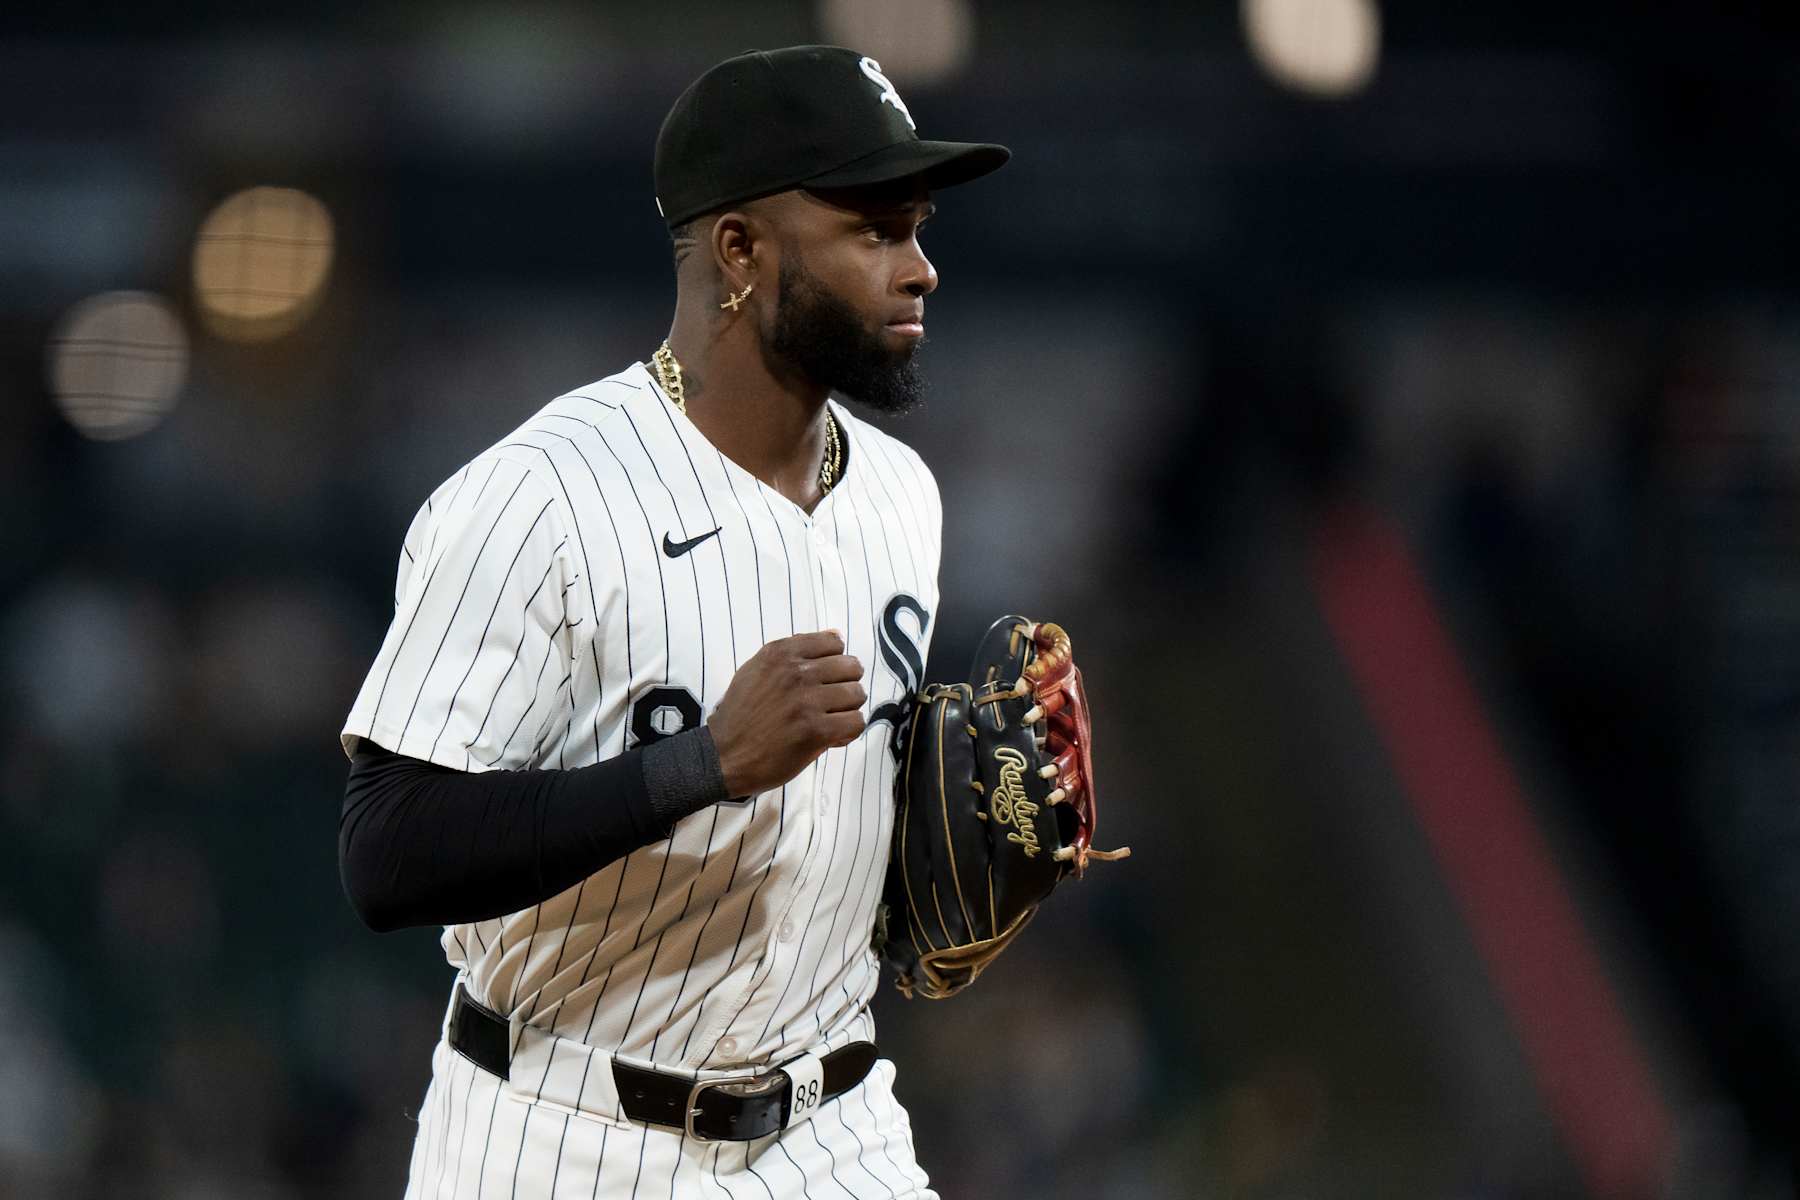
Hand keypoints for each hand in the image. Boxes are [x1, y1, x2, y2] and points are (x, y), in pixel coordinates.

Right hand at [708, 631, 865, 796]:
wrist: (724, 755)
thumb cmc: (741, 714)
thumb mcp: (757, 669)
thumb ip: (795, 652)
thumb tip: (836, 636)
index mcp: (781, 653)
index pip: (834, 643)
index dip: (835, 663)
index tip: (825, 679)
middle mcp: (796, 672)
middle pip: (852, 667)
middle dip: (845, 685)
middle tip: (830, 702)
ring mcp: (807, 701)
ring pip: (857, 694)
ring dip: (847, 709)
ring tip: (830, 719)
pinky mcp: (816, 730)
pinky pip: (856, 722)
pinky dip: (848, 731)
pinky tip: (832, 737)